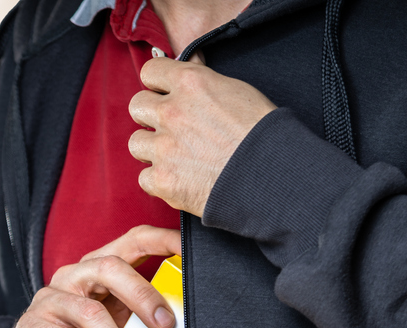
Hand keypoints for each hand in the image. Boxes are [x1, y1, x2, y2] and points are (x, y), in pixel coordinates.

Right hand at [2, 225, 181, 327]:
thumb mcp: (116, 327)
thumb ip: (140, 318)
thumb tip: (180, 327)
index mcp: (98, 270)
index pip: (132, 242)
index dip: (161, 240)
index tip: (190, 251)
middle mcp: (72, 277)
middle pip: (109, 267)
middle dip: (142, 295)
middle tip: (165, 327)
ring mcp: (49, 300)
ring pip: (90, 313)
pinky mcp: (31, 327)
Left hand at [129, 55, 275, 215]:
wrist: (270, 174)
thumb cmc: (261, 131)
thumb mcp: (235, 90)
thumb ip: (203, 81)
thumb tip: (188, 69)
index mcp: (190, 83)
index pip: (150, 72)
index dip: (157, 84)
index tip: (164, 94)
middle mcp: (172, 112)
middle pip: (137, 106)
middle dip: (150, 116)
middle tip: (170, 128)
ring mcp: (164, 147)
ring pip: (136, 143)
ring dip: (151, 149)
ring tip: (175, 155)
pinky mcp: (163, 179)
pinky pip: (144, 177)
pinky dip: (160, 179)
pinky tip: (180, 178)